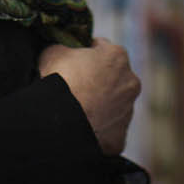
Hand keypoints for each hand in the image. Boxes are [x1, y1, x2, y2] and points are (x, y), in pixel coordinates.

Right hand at [38, 37, 140, 154]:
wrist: (60, 121)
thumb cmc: (60, 80)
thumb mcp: (53, 51)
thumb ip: (62, 47)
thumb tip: (60, 51)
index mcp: (117, 56)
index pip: (101, 48)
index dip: (84, 53)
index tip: (72, 62)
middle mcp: (130, 82)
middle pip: (112, 77)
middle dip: (97, 80)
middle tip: (74, 87)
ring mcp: (127, 111)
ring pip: (114, 105)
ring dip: (100, 105)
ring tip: (77, 110)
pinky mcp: (119, 136)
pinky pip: (109, 131)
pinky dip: (98, 130)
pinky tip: (82, 128)